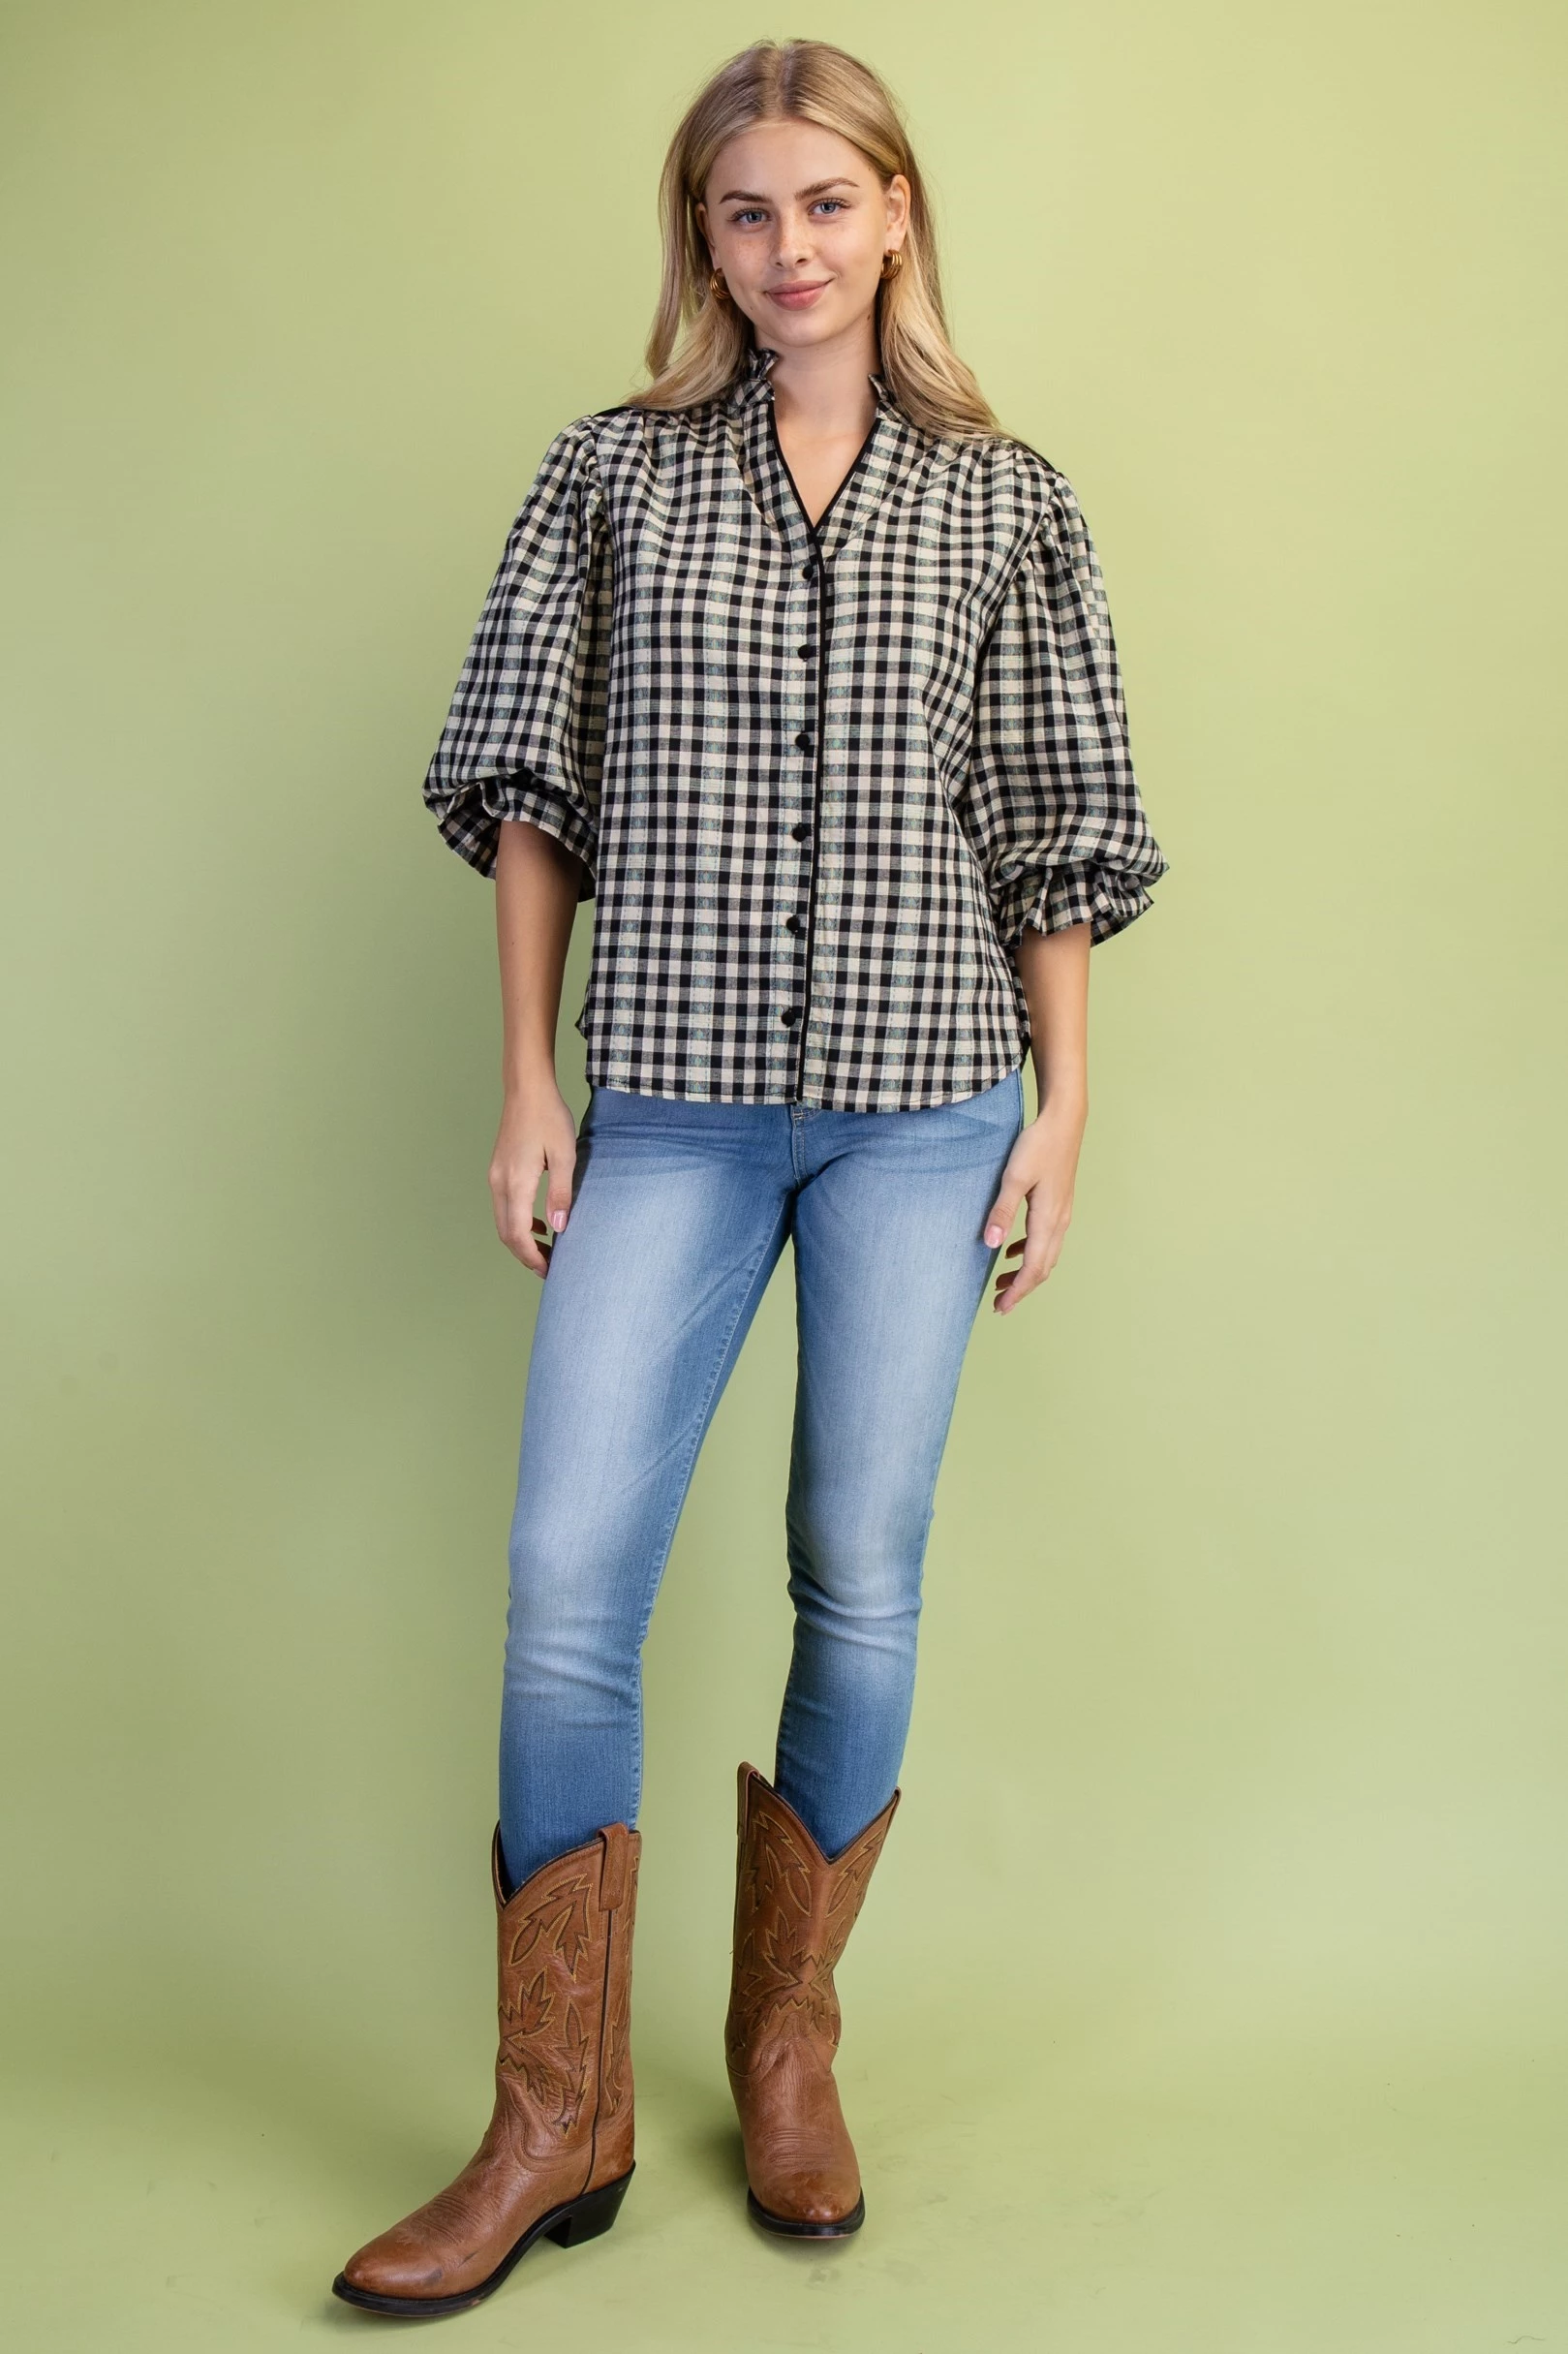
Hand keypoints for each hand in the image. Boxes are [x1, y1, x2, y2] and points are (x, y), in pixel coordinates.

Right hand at [489, 1075, 579, 1276]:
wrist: (526, 1088)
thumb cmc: (548, 1117)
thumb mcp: (564, 1155)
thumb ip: (560, 1193)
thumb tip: (559, 1228)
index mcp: (515, 1183)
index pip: (518, 1234)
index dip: (532, 1257)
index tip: (550, 1271)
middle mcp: (499, 1183)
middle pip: (506, 1234)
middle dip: (526, 1255)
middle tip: (549, 1268)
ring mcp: (495, 1176)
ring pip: (503, 1221)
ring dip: (522, 1240)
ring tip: (547, 1250)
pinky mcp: (498, 1169)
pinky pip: (504, 1206)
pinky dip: (519, 1222)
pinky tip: (541, 1223)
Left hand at [981, 1092, 1087, 1314]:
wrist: (1064, 1121)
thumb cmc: (1038, 1145)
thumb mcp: (1014, 1177)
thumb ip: (1002, 1211)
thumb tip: (990, 1245)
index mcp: (1047, 1220)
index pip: (1033, 1268)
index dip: (1017, 1291)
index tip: (1001, 1308)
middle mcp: (1059, 1222)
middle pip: (1042, 1268)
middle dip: (1021, 1289)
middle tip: (999, 1305)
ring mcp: (1062, 1213)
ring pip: (1046, 1256)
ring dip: (1026, 1273)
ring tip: (1002, 1283)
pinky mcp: (1059, 1204)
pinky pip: (1047, 1239)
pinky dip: (1031, 1253)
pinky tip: (1014, 1251)